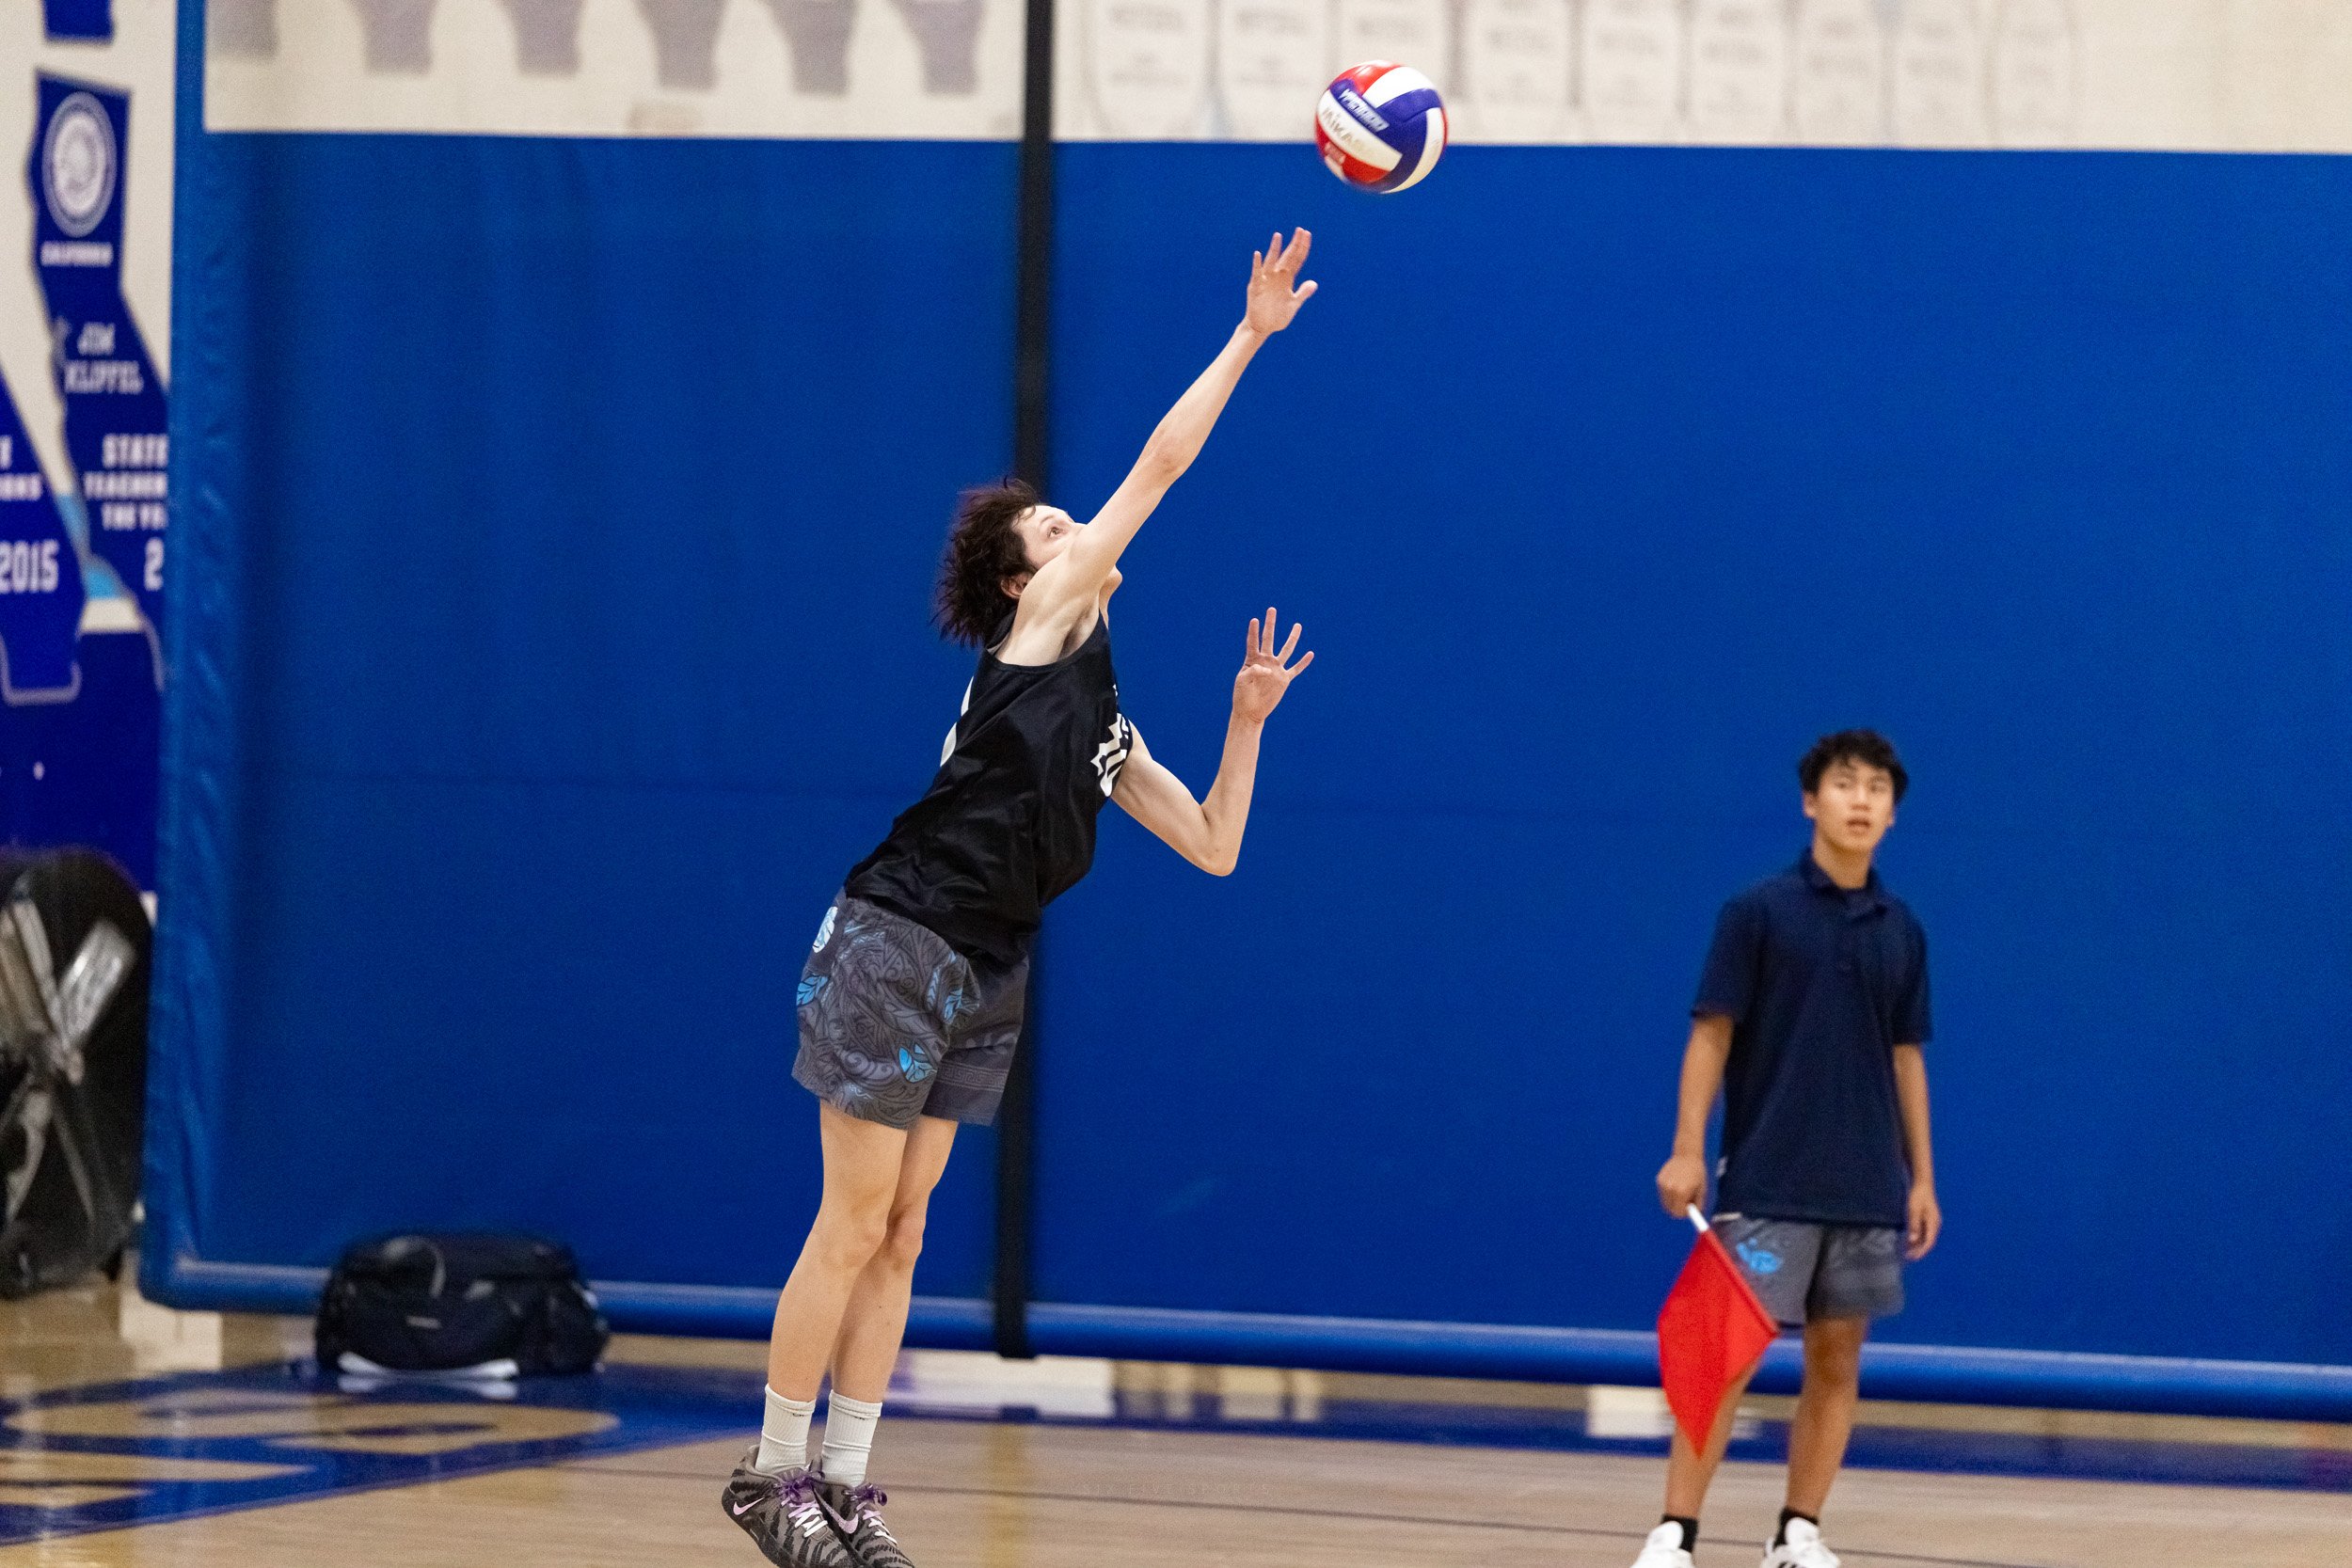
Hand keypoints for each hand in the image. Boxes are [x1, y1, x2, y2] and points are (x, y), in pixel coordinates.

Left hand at [1231, 609, 1312, 723]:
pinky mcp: (1284, 679)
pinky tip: (1310, 654)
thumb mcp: (1242, 681)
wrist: (1251, 711)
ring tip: (1297, 625)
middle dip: (1270, 624)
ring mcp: (1276, 669)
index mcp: (1252, 659)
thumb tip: (1268, 669)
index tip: (1255, 620)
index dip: (1253, 631)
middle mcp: (1265, 661)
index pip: (1253, 642)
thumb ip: (1253, 671)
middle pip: (1269, 639)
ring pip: (1286, 650)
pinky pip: (1296, 669)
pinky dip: (1303, 662)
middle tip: (1271, 609)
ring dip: (1292, 638)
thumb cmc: (1242, 695)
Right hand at [1244, 229, 1317, 336]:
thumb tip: (1314, 283)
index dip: (1303, 248)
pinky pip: (1256, 273)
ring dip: (1275, 249)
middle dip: (1294, 244)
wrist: (1262, 327)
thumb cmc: (1278, 316)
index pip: (1297, 260)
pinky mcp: (1255, 287)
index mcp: (1288, 279)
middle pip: (1287, 257)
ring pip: (1272, 261)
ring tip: (1278, 235)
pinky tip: (1258, 254)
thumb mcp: (1293, 305)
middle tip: (1300, 230)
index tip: (1307, 234)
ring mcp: (1266, 280)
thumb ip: (1303, 294)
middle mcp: (1277, 276)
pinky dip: (1257, 264)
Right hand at [1656, 1153, 1706, 1218]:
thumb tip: (1694, 1216)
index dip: (1684, 1214)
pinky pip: (1663, 1194)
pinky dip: (1669, 1193)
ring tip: (1682, 1191)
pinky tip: (1676, 1183)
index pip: (1678, 1212)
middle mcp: (1670, 1189)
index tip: (1689, 1211)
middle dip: (1678, 1209)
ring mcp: (1663, 1184)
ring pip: (1666, 1202)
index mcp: (1681, 1192)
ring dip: (1673, 1201)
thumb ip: (1698, 1204)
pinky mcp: (1659, 1180)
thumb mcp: (1702, 1190)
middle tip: (1686, 1204)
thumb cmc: (1697, 1173)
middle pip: (1670, 1210)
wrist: (1687, 1155)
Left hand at [1906, 1183, 1941, 1260]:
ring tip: (1907, 1252)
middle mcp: (1935, 1224)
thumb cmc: (1918, 1196)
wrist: (1923, 1184)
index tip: (1913, 1257)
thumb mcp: (1914, 1210)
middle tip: (1908, 1257)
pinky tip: (1909, 1242)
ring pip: (1926, 1237)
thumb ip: (1914, 1225)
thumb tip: (1913, 1240)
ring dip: (1917, 1245)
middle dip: (1919, 1250)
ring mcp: (1932, 1222)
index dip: (1921, 1251)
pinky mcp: (1928, 1219)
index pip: (1929, 1241)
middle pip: (1928, 1241)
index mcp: (1933, 1223)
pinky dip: (1917, 1238)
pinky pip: (1924, 1232)